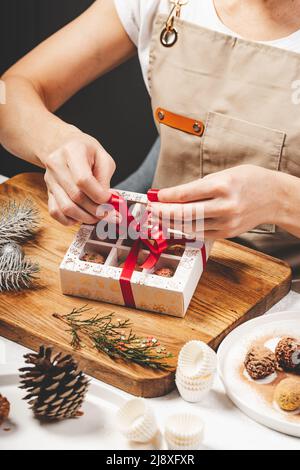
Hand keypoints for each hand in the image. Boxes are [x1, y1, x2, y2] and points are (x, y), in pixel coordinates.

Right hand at [44, 134, 115, 225]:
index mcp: (72, 151)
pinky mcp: (48, 192)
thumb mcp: (103, 158)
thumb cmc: (86, 151)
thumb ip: (105, 179)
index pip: (83, 180)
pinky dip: (70, 220)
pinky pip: (55, 212)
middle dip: (96, 210)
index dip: (99, 195)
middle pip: (76, 196)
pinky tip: (82, 216)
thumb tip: (108, 201)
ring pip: (66, 208)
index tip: (111, 200)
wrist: (64, 146)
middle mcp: (56, 165)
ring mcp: (50, 180)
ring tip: (99, 216)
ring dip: (86, 217)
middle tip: (111, 214)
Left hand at [148, 165, 280, 239]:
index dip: (166, 197)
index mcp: (223, 186)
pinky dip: (184, 229)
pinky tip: (174, 224)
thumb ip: (199, 186)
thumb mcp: (224, 174)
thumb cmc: (249, 181)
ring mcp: (226, 223)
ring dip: (170, 223)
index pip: (186, 194)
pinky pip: (200, 233)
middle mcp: (225, 206)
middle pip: (185, 214)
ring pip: (189, 226)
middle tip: (151, 209)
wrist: (275, 198)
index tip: (154, 196)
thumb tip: (172, 195)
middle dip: (163, 212)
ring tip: (158, 217)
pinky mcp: (227, 234)